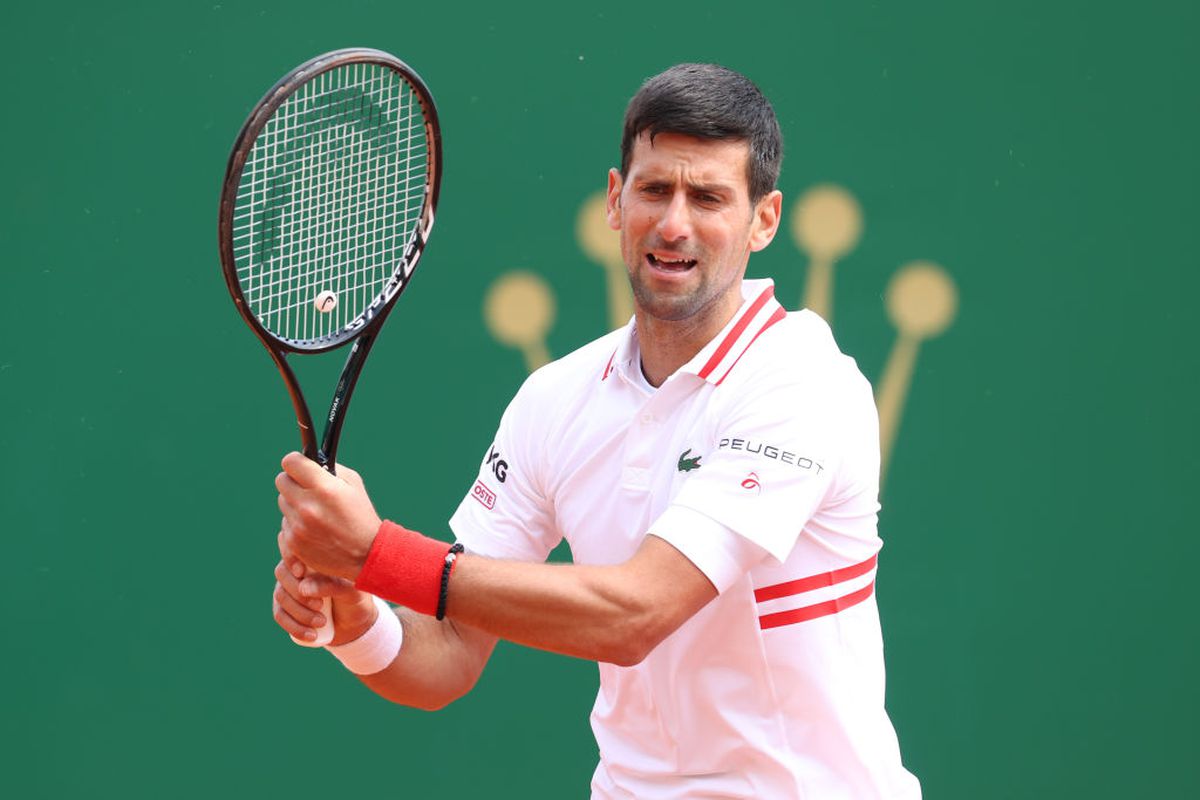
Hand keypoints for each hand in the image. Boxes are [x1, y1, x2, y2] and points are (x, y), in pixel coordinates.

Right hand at [272, 552, 378, 645]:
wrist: (354, 623)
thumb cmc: (355, 599)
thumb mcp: (351, 591)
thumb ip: (332, 585)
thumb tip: (303, 588)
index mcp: (312, 557)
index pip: (293, 550)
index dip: (291, 560)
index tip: (301, 573)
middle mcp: (296, 570)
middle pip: (282, 574)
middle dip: (298, 593)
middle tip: (320, 606)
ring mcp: (287, 589)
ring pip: (280, 596)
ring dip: (299, 613)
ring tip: (322, 623)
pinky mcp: (285, 608)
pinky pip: (279, 615)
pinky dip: (293, 627)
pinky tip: (310, 635)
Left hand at [275, 454, 381, 580]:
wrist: (366, 554)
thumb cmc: (361, 516)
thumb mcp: (354, 484)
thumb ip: (331, 469)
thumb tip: (311, 461)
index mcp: (324, 488)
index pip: (291, 463)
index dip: (295, 462)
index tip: (299, 465)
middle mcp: (308, 506)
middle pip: (282, 481)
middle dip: (293, 481)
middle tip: (306, 488)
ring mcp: (298, 526)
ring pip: (282, 503)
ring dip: (294, 503)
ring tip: (315, 512)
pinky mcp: (293, 543)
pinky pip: (285, 524)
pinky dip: (296, 524)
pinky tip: (313, 529)